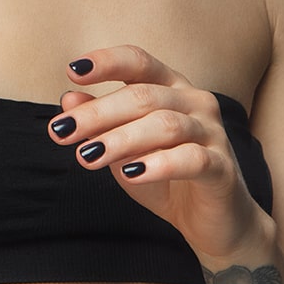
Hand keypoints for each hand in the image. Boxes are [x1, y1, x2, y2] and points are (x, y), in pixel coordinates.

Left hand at [47, 44, 271, 260]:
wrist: (210, 220)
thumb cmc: (162, 175)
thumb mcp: (123, 149)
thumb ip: (99, 124)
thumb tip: (68, 99)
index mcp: (171, 87)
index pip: (139, 62)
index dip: (106, 62)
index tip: (72, 72)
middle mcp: (195, 101)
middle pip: (143, 96)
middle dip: (98, 113)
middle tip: (61, 131)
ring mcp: (212, 132)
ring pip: (164, 125)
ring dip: (120, 139)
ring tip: (86, 156)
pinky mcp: (222, 167)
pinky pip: (191, 159)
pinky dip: (159, 164)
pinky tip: (131, 173)